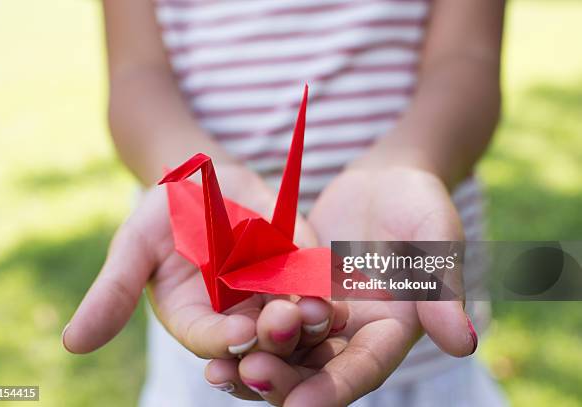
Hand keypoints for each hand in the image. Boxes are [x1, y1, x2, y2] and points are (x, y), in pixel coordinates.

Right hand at [62, 165, 345, 362]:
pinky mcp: (298, 272)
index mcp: (194, 320)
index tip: (241, 335)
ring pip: (294, 319)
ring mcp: (270, 297)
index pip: (209, 339)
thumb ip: (114, 293)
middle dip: (274, 335)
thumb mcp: (135, 246)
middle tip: (287, 325)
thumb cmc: (163, 213)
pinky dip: (326, 287)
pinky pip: (314, 285)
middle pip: (258, 340)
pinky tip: (340, 283)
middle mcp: (236, 318)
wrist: (205, 181)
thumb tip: (71, 345)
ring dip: (310, 319)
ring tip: (324, 312)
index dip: (222, 340)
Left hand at [209, 165, 476, 405]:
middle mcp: (354, 333)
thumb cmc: (419, 204)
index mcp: (393, 330)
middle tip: (248, 377)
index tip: (298, 406)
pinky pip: (266, 318)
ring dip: (255, 364)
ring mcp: (321, 315)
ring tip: (218, 373)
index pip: (363, 368)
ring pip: (286, 352)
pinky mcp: (294, 293)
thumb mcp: (434, 240)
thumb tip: (466, 345)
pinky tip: (214, 339)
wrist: (384, 179)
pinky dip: (244, 331)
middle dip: (284, 381)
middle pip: (317, 370)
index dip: (333, 389)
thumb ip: (442, 291)